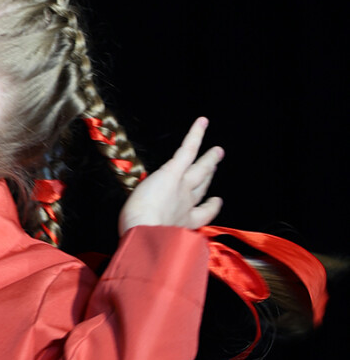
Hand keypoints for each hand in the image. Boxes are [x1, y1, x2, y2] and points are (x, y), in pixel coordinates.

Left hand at [119, 117, 223, 233]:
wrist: (146, 232)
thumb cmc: (142, 237)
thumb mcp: (153, 236)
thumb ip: (158, 230)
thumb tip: (149, 233)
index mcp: (182, 221)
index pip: (201, 213)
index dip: (210, 206)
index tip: (216, 200)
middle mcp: (186, 203)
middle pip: (202, 186)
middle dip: (209, 176)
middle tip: (214, 167)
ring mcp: (182, 185)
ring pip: (200, 168)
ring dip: (208, 158)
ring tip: (217, 150)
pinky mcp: (174, 171)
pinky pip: (188, 149)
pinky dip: (196, 134)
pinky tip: (202, 122)